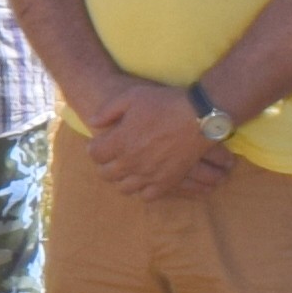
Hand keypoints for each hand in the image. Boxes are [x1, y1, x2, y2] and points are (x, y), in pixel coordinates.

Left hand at [80, 80, 230, 201]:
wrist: (199, 117)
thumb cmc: (165, 103)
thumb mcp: (132, 96)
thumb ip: (108, 110)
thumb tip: (93, 122)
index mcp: (119, 142)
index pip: (94, 154)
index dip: (94, 148)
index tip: (99, 143)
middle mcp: (130, 162)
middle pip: (105, 174)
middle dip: (105, 165)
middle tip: (111, 157)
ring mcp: (148, 175)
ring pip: (124, 188)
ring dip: (122, 179)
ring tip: (127, 168)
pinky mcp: (166, 183)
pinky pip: (146, 196)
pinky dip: (142, 190)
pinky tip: (145, 178)